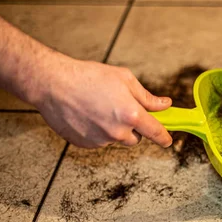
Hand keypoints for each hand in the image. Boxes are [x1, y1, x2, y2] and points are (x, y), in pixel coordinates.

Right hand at [30, 56, 172, 147]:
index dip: (164, 137)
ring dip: (114, 129)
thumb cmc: (88, 77)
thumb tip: (164, 105)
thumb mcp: (124, 79)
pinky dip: (98, 132)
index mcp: (131, 115)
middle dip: (133, 127)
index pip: (155, 132)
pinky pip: (99, 141)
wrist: (53, 84)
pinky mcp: (86, 144)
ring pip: (116, 139)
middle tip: (120, 110)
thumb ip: (147, 97)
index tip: (167, 140)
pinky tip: (88, 115)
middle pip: (136, 138)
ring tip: (99, 108)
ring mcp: (101, 140)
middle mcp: (118, 132)